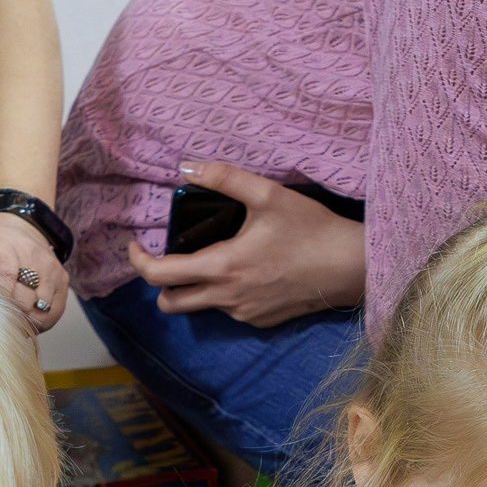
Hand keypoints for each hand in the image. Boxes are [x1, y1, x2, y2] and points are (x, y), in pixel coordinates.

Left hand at [0, 209, 66, 334]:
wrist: (19, 227)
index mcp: (4, 246)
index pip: (4, 280)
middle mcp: (33, 257)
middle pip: (24, 302)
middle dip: (10, 316)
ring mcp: (51, 269)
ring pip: (40, 312)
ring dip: (26, 321)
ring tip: (14, 318)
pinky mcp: (63, 279)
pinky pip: (54, 313)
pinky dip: (40, 321)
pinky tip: (28, 316)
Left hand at [125, 161, 365, 327]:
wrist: (350, 268)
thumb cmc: (311, 229)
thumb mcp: (268, 194)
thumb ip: (223, 177)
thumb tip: (186, 165)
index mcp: (222, 267)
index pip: (159, 275)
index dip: (138, 260)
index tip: (137, 244)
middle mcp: (227, 298)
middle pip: (170, 303)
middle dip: (160, 283)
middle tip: (169, 256)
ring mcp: (243, 314)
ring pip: (200, 307)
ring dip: (194, 287)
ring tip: (213, 258)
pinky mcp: (260, 321)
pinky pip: (228, 311)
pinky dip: (224, 293)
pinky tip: (247, 271)